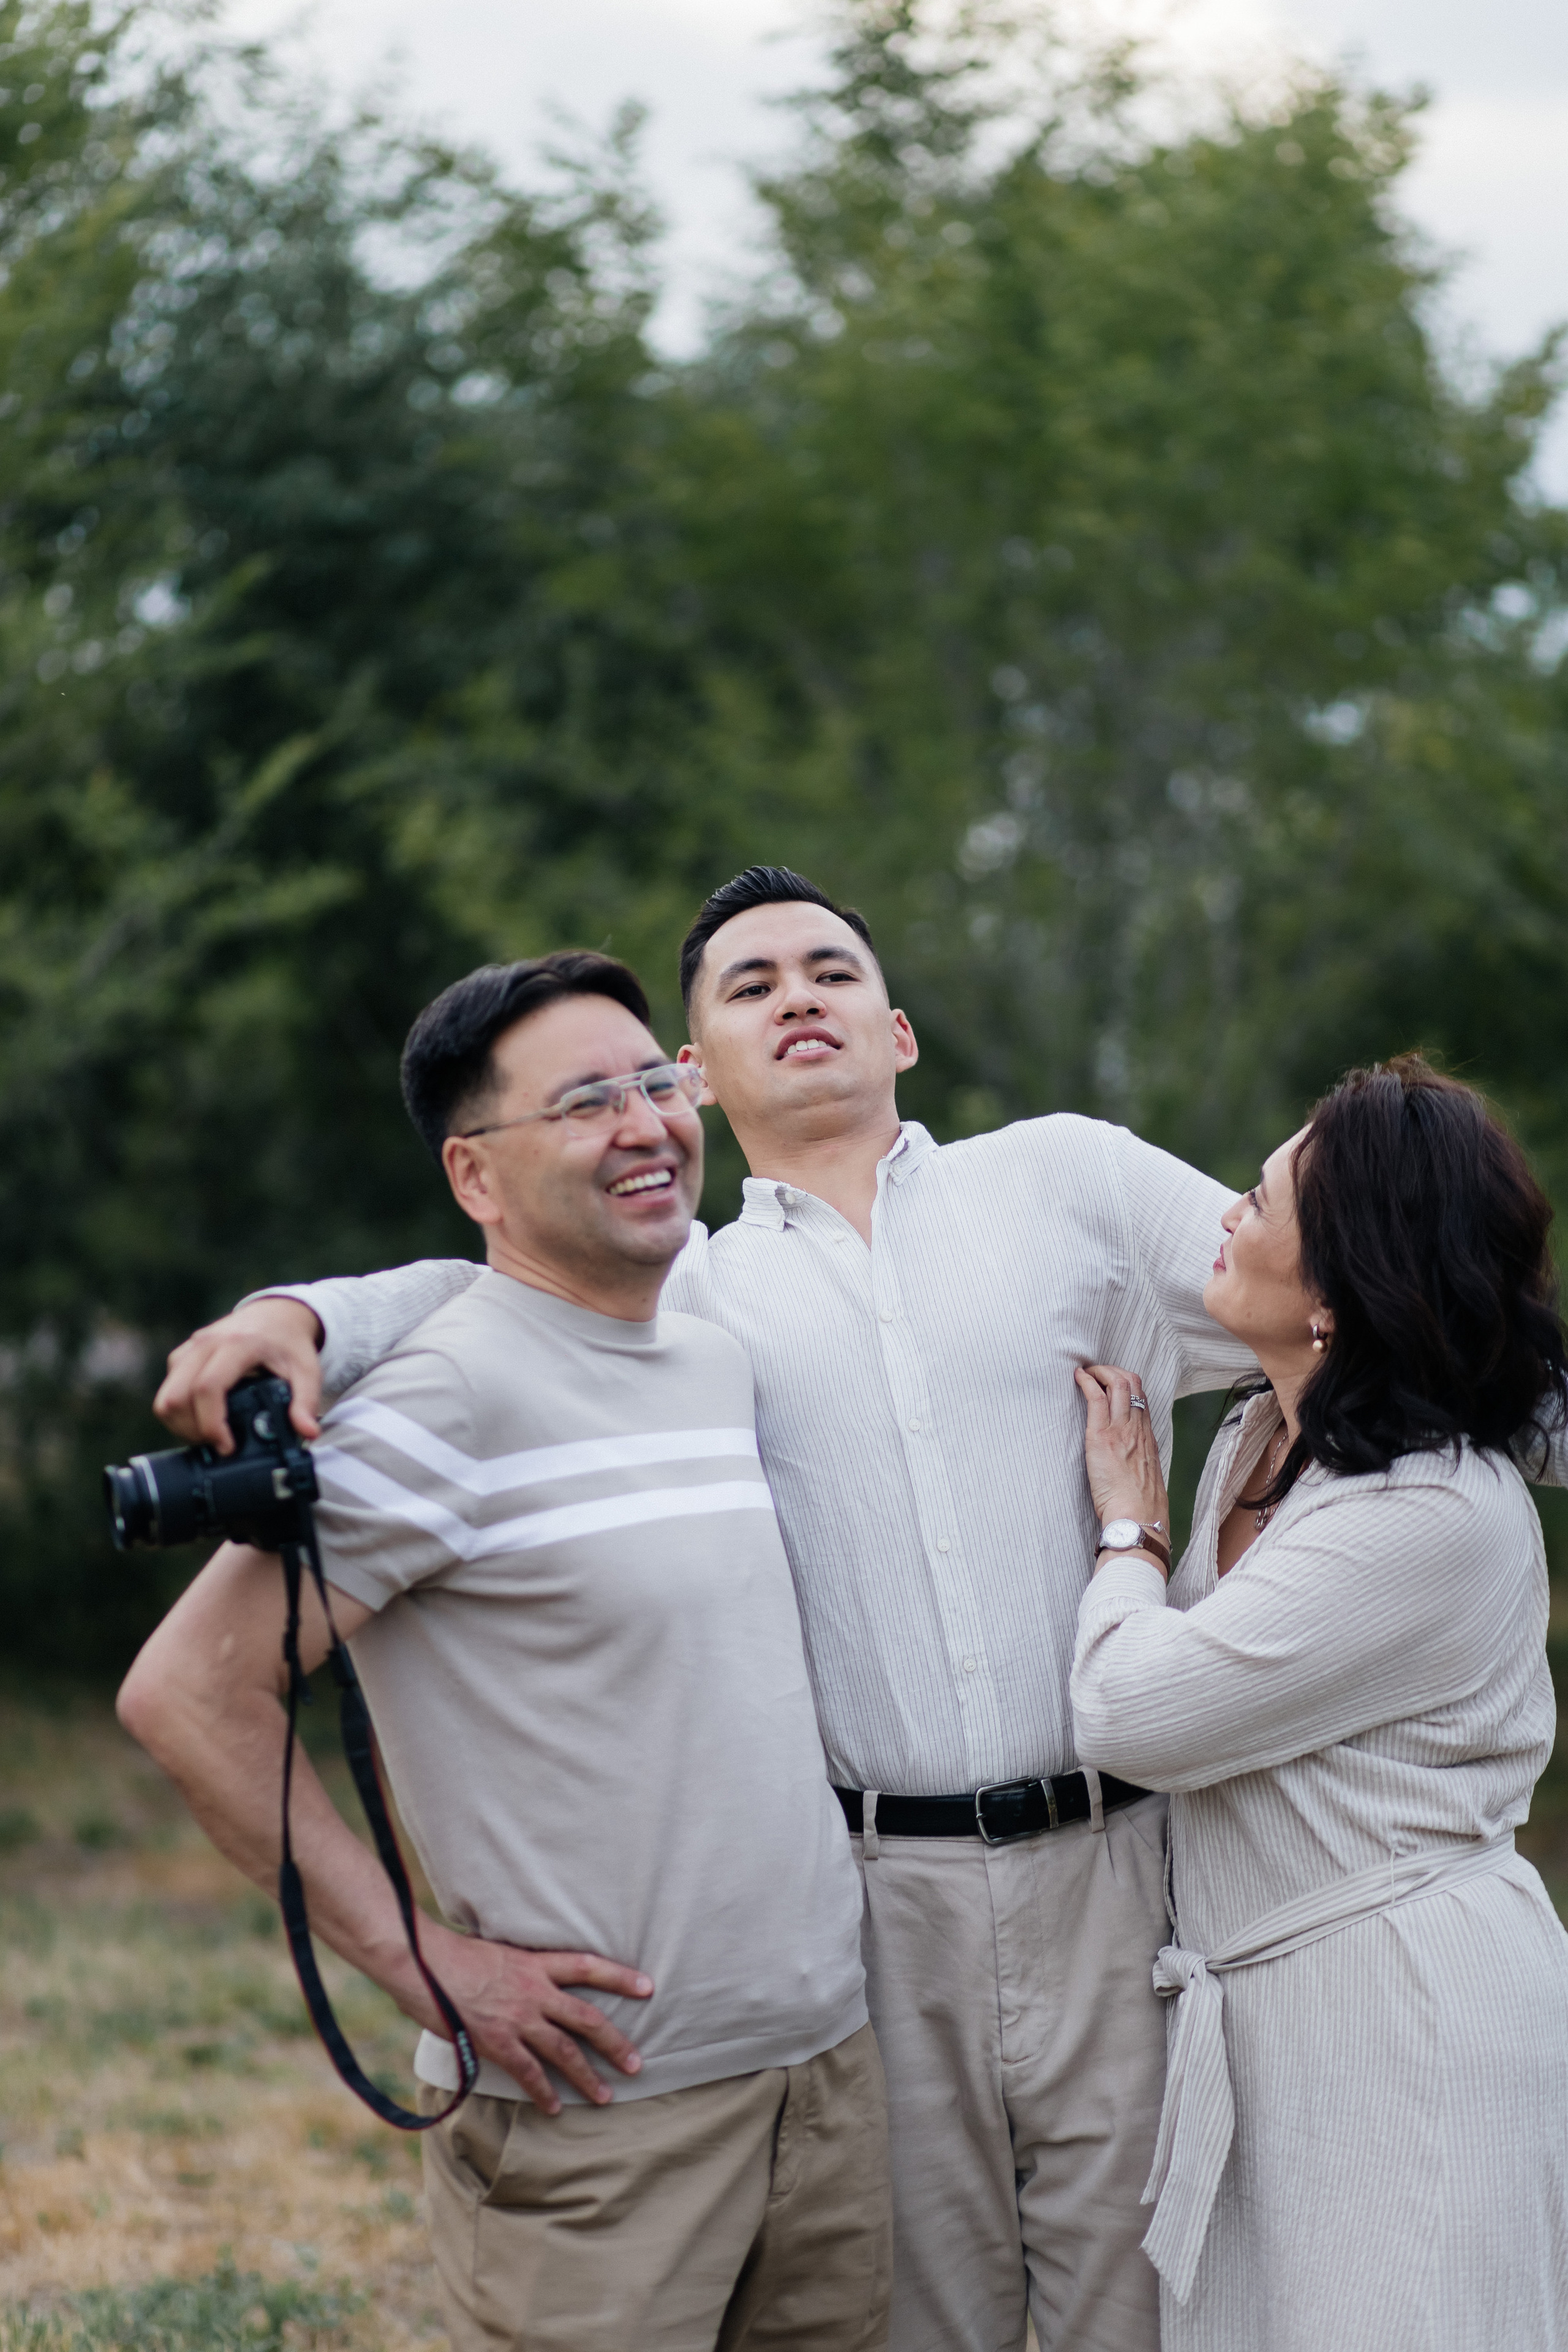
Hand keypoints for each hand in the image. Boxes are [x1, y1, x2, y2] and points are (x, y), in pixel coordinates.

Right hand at [155, 1298, 325, 1450]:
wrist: (276, 1313)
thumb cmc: (289, 1342)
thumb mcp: (307, 1370)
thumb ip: (306, 1401)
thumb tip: (308, 1432)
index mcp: (237, 1344)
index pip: (208, 1387)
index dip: (211, 1423)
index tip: (227, 1445)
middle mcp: (206, 1344)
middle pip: (177, 1396)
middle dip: (192, 1430)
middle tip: (218, 1443)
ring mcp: (190, 1348)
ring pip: (166, 1396)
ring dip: (181, 1424)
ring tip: (209, 1435)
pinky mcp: (182, 1356)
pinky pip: (167, 1390)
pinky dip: (179, 1412)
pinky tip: (203, 1419)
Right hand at [417, 1924, 653, 2115]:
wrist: (420, 1961)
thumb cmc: (451, 1955)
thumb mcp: (495, 1952)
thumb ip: (516, 1971)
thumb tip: (522, 1985)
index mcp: (535, 1963)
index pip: (588, 1966)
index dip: (620, 1976)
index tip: (648, 1987)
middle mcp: (534, 1990)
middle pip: (587, 2017)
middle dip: (615, 2042)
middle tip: (637, 2063)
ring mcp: (517, 2017)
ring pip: (564, 2049)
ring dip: (588, 2075)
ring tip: (606, 2094)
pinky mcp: (496, 2041)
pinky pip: (528, 2072)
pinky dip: (543, 2092)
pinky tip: (554, 2107)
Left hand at [1075, 1362, 1170, 1548]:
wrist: (1138, 1518)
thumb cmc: (1141, 1507)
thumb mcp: (1146, 1478)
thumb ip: (1139, 1463)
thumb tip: (1129, 1462)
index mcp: (1148, 1438)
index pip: (1142, 1398)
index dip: (1128, 1383)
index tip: (1113, 1382)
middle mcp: (1138, 1429)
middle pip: (1132, 1383)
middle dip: (1113, 1370)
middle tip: (1097, 1371)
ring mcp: (1121, 1431)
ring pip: (1117, 1384)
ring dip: (1099, 1371)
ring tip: (1086, 1371)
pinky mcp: (1102, 1437)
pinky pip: (1097, 1399)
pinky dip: (1087, 1382)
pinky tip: (1078, 1377)